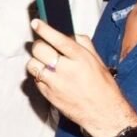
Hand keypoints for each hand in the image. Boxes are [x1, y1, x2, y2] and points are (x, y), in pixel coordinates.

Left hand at [27, 19, 136, 136]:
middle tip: (43, 47)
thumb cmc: (103, 87)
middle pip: (39, 50)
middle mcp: (66, 70)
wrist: (104, 113)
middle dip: (39, 46)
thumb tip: (70, 34)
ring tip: (46, 64)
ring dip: (37, 62)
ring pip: (33, 65)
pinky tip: (50, 78)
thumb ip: (84, 45)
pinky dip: (40, 76)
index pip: (58, 40)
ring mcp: (55, 84)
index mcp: (80, 58)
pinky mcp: (48, 95)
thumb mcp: (98, 61)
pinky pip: (35, 80)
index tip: (36, 23)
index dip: (45, 29)